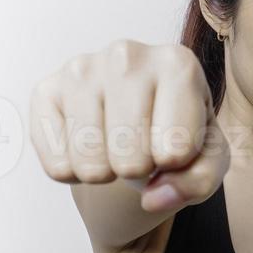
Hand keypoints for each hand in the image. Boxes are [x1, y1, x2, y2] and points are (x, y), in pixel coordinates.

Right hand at [28, 39, 228, 212]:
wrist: (133, 125)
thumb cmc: (176, 135)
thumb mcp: (206, 160)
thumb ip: (197, 181)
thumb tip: (153, 198)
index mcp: (177, 64)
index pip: (175, 148)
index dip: (175, 165)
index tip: (174, 146)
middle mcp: (127, 55)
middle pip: (130, 157)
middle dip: (138, 171)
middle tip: (141, 151)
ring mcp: (82, 68)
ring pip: (89, 162)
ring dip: (104, 173)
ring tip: (114, 149)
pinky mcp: (45, 90)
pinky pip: (56, 164)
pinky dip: (72, 173)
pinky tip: (85, 148)